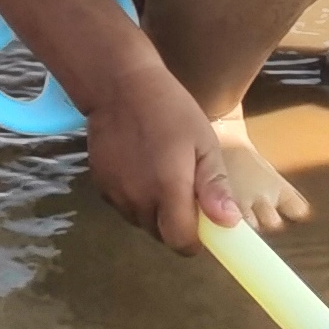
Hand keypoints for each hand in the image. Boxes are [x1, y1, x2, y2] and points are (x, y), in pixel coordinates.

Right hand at [84, 61, 245, 252]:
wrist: (119, 84)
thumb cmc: (170, 109)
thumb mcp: (203, 142)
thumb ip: (215, 186)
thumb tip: (228, 224)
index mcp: (168, 190)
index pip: (181, 243)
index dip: (196, 239)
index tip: (203, 221)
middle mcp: (138, 200)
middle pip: (161, 234)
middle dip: (176, 222)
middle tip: (184, 188)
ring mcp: (116, 194)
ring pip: (141, 221)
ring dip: (154, 210)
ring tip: (159, 172)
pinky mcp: (100, 186)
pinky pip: (123, 205)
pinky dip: (134, 197)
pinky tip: (138, 166)